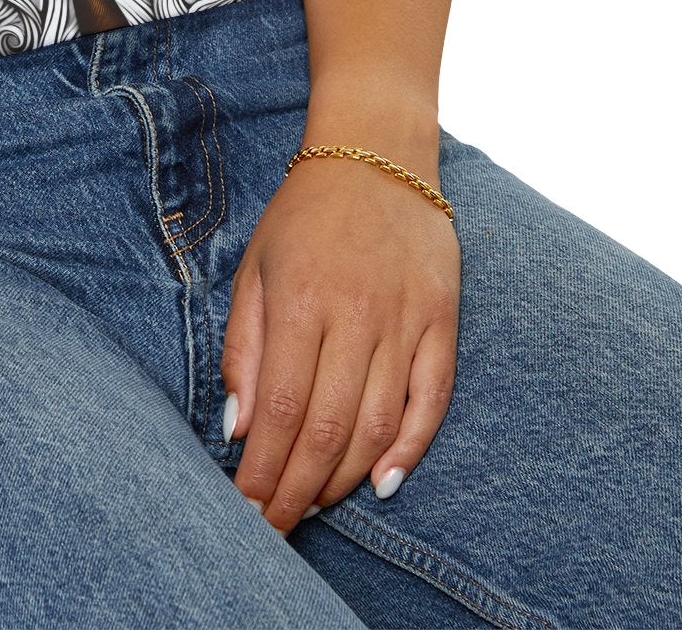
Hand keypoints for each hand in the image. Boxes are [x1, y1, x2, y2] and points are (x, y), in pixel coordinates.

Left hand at [221, 144, 460, 532]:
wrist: (376, 153)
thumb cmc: (304, 216)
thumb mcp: (255, 268)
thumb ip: (244, 348)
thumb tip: (238, 428)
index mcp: (301, 300)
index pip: (280, 409)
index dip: (264, 469)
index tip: (246, 508)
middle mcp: (356, 314)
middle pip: (328, 428)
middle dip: (298, 489)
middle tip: (276, 527)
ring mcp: (405, 319)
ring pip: (378, 424)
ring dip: (344, 477)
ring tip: (315, 506)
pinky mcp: (443, 320)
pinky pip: (432, 400)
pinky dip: (410, 448)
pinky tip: (383, 482)